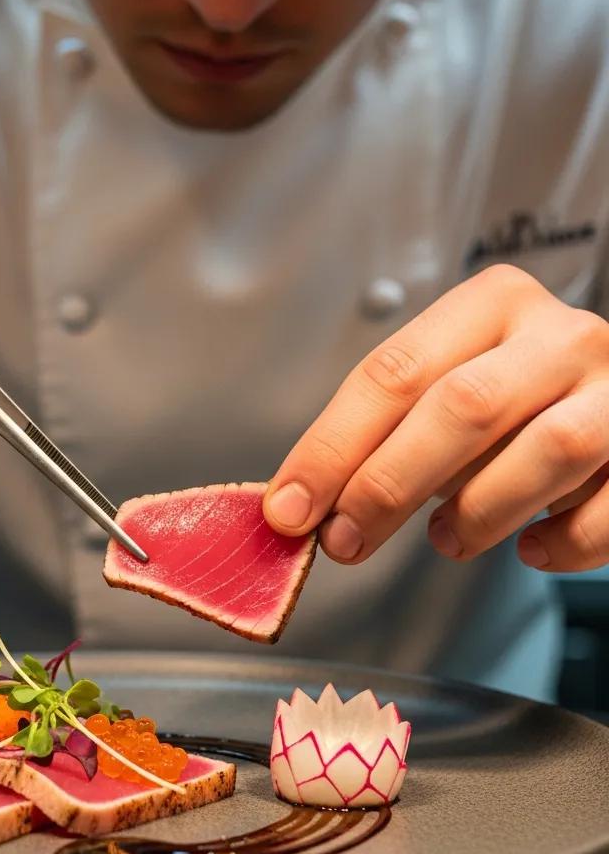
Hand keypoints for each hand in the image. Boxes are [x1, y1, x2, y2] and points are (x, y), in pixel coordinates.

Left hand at [263, 265, 608, 572]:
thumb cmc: (510, 398)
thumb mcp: (442, 389)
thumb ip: (381, 434)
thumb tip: (301, 505)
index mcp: (491, 303)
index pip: (392, 373)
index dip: (332, 447)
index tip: (289, 508)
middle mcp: (561, 334)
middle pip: (461, 407)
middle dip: (388, 485)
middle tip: (343, 541)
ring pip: (547, 451)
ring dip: (479, 513)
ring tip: (445, 542)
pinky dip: (564, 541)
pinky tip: (529, 551)